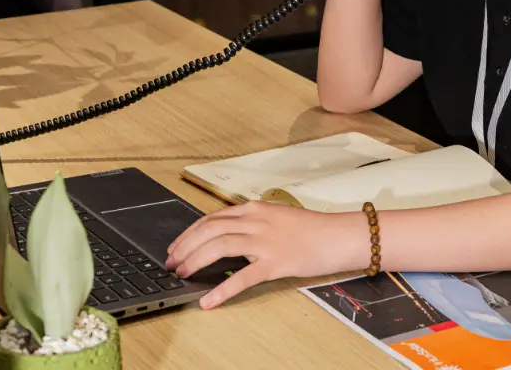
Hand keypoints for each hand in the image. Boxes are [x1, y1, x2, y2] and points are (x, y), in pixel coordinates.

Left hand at [165, 202, 367, 308]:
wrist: (339, 235)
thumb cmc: (311, 229)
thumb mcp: (276, 217)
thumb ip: (252, 223)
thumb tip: (225, 236)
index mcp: (254, 209)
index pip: (211, 218)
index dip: (189, 233)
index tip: (176, 246)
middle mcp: (256, 220)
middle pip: (209, 230)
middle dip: (185, 247)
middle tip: (171, 263)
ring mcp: (265, 241)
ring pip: (219, 246)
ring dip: (195, 261)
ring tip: (182, 274)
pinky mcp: (276, 263)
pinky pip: (242, 278)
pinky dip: (221, 290)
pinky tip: (208, 301)